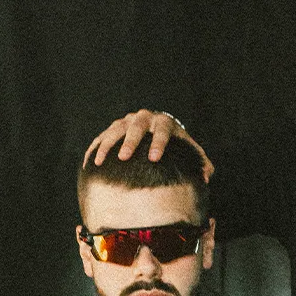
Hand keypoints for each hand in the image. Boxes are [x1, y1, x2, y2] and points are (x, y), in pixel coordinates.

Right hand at [83, 109, 213, 181]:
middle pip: (137, 127)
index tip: (154, 158)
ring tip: (98, 162)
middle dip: (130, 141)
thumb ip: (201, 164)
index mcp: (166, 123)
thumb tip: (206, 178)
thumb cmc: (178, 147)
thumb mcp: (190, 153)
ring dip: (107, 144)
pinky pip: (103, 135)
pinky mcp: (116, 127)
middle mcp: (146, 118)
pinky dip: (95, 147)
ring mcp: (128, 120)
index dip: (159, 143)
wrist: (161, 130)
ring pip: (116, 129)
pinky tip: (88, 162)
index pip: (164, 131)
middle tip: (123, 157)